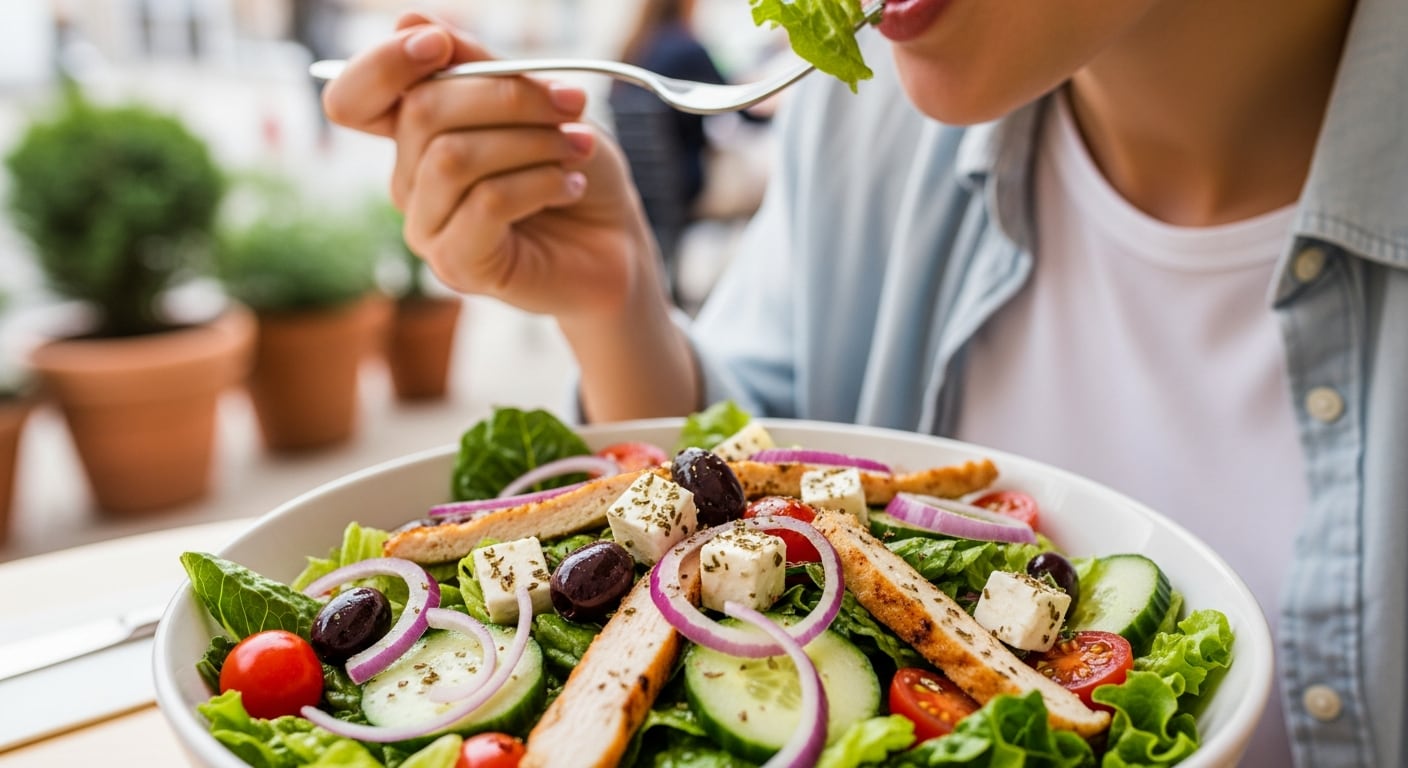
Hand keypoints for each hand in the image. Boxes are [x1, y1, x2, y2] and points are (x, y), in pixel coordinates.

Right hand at [322, 13, 659, 319]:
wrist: (617, 242)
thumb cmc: (575, 167)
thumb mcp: (536, 102)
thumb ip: (478, 66)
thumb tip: (409, 22)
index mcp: (415, 135)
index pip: (353, 100)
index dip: (382, 64)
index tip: (439, 43)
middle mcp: (409, 182)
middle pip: (421, 112)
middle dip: (506, 95)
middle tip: (571, 102)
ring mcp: (427, 227)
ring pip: (452, 158)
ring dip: (531, 141)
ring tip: (578, 147)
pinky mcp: (458, 265)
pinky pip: (486, 203)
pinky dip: (539, 183)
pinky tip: (570, 186)